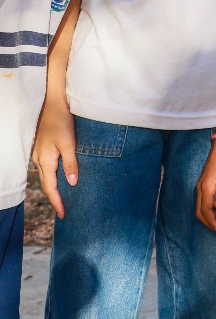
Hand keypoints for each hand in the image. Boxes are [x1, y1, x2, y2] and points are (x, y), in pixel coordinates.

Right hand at [30, 102, 77, 218]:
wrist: (55, 103)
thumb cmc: (62, 121)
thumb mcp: (69, 142)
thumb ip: (71, 163)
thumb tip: (72, 183)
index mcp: (45, 161)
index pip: (50, 188)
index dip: (57, 202)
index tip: (64, 215)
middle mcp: (40, 160)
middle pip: (47, 184)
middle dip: (55, 199)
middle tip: (64, 211)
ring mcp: (41, 154)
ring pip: (47, 176)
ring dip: (55, 188)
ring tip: (64, 198)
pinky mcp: (46, 148)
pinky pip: (49, 168)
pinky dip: (54, 177)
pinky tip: (62, 178)